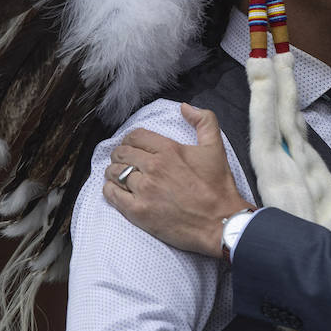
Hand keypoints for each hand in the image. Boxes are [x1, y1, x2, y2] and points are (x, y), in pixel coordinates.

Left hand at [101, 105, 251, 256]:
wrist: (220, 222)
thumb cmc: (218, 187)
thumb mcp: (216, 148)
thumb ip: (204, 121)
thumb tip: (185, 107)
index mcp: (169, 150)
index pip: (135, 136)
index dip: (131, 139)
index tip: (132, 146)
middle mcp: (153, 167)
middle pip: (121, 153)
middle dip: (120, 155)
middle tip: (124, 161)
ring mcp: (144, 190)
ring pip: (114, 173)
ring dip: (114, 172)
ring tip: (119, 176)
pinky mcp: (138, 211)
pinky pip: (112, 194)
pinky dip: (110, 190)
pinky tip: (116, 190)